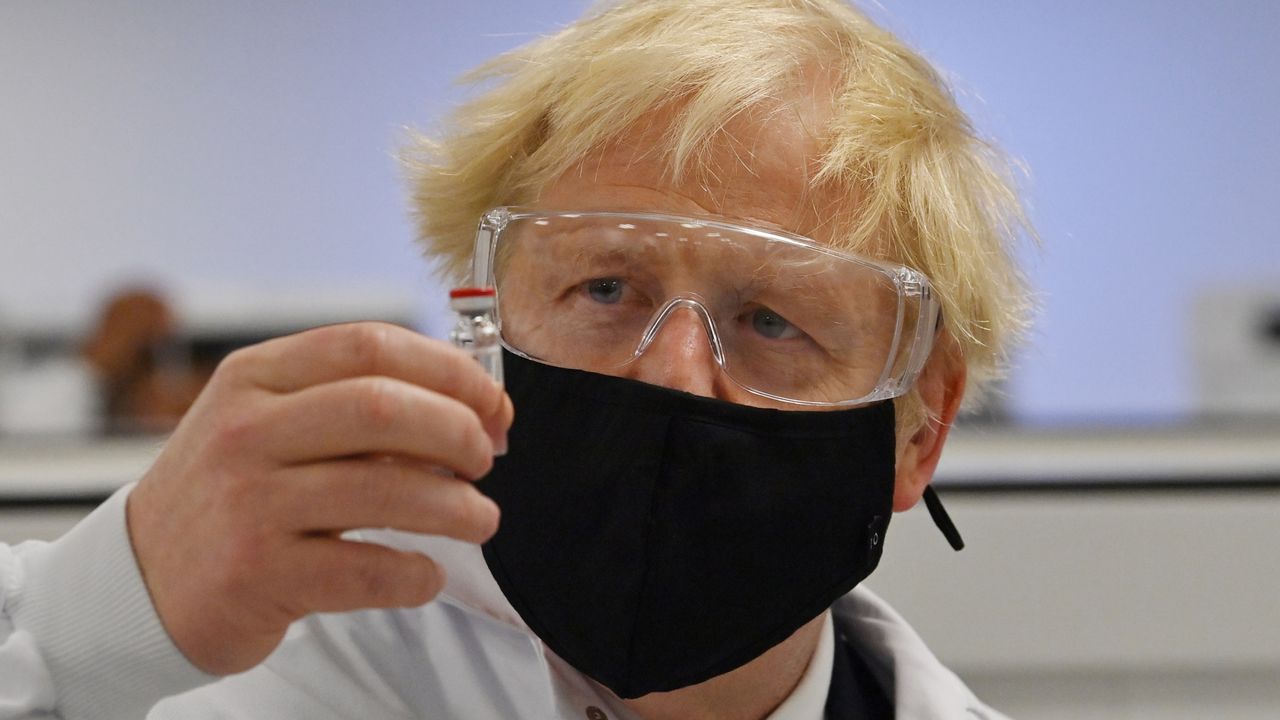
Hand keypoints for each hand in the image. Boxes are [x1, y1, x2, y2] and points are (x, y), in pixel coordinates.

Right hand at [125, 322, 512, 674]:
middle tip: (485, 459)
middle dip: (459, 431)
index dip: (450, 371)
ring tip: (480, 518)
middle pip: (383, 407)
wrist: (140, 581)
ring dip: (457, 506)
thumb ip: (350, 403)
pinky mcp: (257, 574)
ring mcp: (248, 502)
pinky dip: (415, 574)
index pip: (370, 345)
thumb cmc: (228, 495)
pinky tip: (426, 573)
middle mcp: (245, 431)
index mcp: (255, 378)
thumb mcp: (267, 423)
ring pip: (385, 488)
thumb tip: (468, 404)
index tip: (491, 404)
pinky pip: (367, 568)